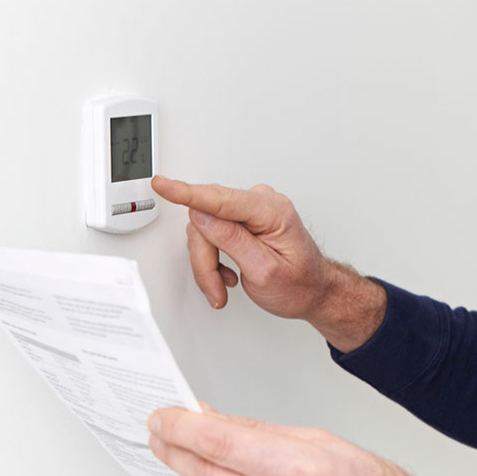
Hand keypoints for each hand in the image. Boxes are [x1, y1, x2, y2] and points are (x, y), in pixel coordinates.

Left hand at [148, 406, 473, 475]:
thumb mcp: (317, 441)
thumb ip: (260, 432)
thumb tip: (216, 420)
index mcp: (298, 468)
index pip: (221, 442)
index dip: (182, 428)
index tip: (163, 417)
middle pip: (204, 475)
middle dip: (174, 451)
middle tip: (160, 434)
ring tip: (199, 459)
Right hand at [152, 175, 385, 351]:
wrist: (313, 291)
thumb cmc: (299, 284)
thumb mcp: (264, 271)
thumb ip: (232, 240)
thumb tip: (202, 215)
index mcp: (272, 211)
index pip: (221, 198)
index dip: (188, 192)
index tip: (163, 184)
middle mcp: (262, 204)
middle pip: (207, 221)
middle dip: (206, 259)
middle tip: (216, 287)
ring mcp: (252, 211)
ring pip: (205, 231)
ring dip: (209, 264)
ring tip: (224, 285)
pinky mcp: (244, 220)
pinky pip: (212, 234)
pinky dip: (214, 259)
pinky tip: (228, 274)